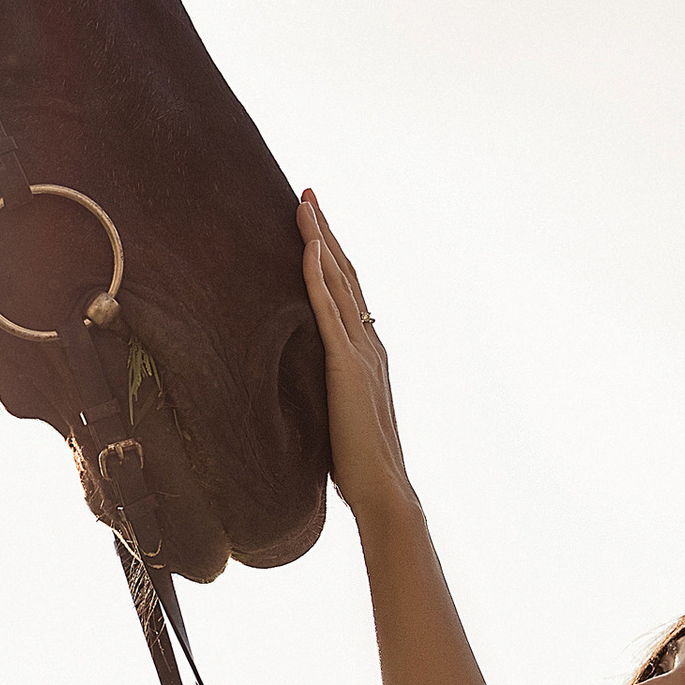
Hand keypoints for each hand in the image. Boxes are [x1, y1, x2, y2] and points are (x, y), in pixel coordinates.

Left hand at [299, 190, 415, 528]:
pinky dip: (319, 275)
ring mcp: (361, 351)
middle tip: (308, 194)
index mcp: (367, 354)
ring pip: (339, 282)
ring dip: (321, 239)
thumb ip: (326, 391)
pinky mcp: (347, 366)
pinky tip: (310, 247)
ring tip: (305, 203)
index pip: (347, 293)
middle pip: (345, 274)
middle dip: (326, 232)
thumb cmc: (356, 464)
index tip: (315, 225)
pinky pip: (330, 310)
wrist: (382, 489)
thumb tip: (301, 386)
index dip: (331, 257)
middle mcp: (369, 343)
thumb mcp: (337, 414)